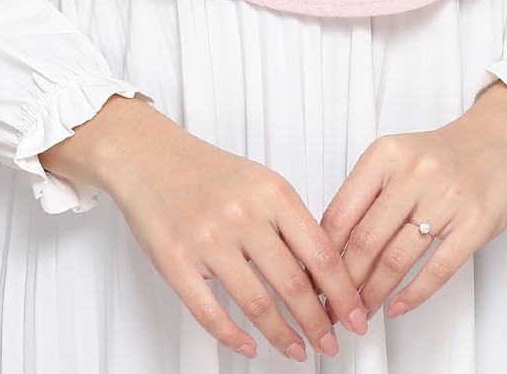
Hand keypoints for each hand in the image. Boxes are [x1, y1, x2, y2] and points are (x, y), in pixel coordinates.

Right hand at [88, 96, 370, 361]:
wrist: (151, 158)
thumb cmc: (207, 172)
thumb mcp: (261, 182)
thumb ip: (289, 222)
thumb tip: (322, 272)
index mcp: (271, 192)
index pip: (320, 253)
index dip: (343, 292)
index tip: (355, 314)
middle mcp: (243, 215)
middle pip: (293, 284)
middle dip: (319, 323)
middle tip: (330, 342)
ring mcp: (208, 240)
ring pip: (257, 304)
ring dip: (283, 336)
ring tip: (297, 349)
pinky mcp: (177, 262)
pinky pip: (211, 313)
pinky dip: (235, 338)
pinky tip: (250, 346)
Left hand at [318, 86, 506, 323]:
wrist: (500, 139)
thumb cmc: (443, 155)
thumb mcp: (396, 157)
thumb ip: (365, 193)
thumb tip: (330, 243)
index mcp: (385, 155)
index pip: (341, 212)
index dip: (322, 253)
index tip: (313, 277)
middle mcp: (413, 173)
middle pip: (365, 240)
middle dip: (345, 282)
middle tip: (334, 306)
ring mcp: (445, 198)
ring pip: (397, 259)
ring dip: (374, 293)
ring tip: (362, 312)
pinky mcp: (474, 223)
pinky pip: (437, 269)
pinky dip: (413, 295)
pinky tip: (397, 306)